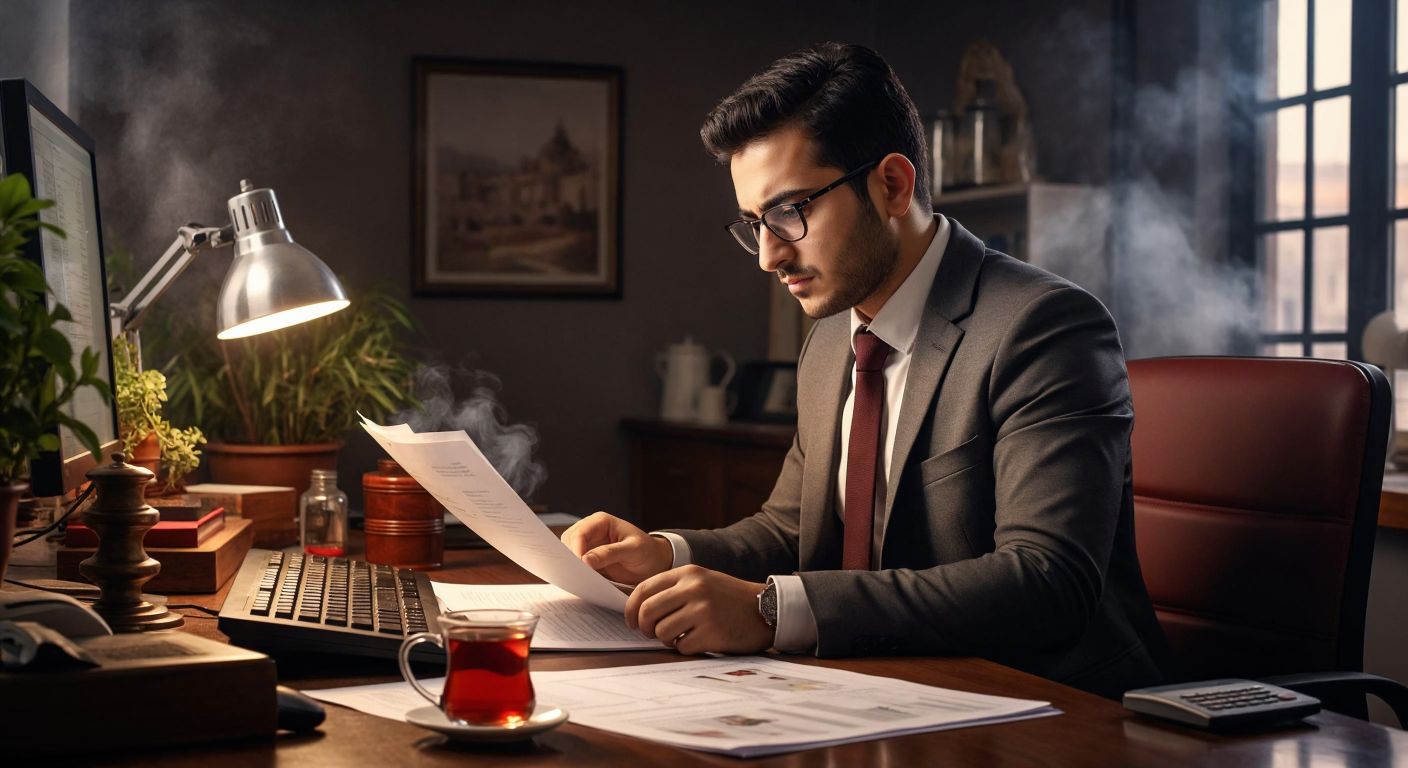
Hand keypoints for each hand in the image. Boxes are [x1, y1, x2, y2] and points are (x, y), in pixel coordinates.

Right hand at [560, 511, 673, 584]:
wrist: (655, 564)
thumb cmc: (648, 552)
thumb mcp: (633, 551)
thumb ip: (610, 554)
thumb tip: (585, 560)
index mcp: (601, 522)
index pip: (580, 533)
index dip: (575, 549)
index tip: (579, 565)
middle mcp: (591, 531)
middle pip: (569, 542)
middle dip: (569, 557)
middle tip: (575, 575)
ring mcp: (589, 546)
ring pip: (568, 554)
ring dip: (571, 566)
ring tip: (578, 579)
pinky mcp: (589, 561)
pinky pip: (576, 566)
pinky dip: (575, 573)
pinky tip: (580, 582)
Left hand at [626, 565, 772, 654]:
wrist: (766, 609)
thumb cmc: (728, 598)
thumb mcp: (702, 581)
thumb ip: (673, 589)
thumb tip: (638, 608)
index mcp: (688, 573)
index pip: (644, 589)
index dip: (631, 609)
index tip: (631, 622)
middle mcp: (694, 589)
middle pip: (648, 612)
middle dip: (644, 627)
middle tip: (651, 633)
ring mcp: (703, 610)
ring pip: (662, 631)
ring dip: (666, 639)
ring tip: (679, 636)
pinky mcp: (712, 632)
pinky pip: (682, 646)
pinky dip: (685, 648)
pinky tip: (697, 641)